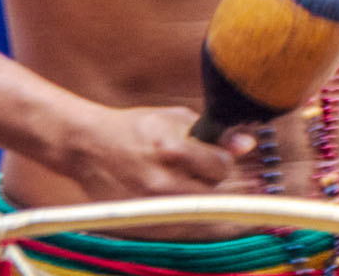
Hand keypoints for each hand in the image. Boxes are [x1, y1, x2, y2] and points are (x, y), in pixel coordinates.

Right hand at [64, 105, 251, 200]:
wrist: (90, 145)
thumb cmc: (138, 127)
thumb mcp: (177, 118)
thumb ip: (215, 133)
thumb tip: (248, 145)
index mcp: (172, 149)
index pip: (221, 167)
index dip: (222, 161)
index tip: (214, 156)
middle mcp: (161, 179)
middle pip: (212, 191)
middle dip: (211, 180)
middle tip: (196, 168)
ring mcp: (149, 202)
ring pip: (197, 208)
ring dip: (197, 195)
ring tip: (181, 177)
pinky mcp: (139, 217)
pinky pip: (177, 221)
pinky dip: (182, 208)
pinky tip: (173, 191)